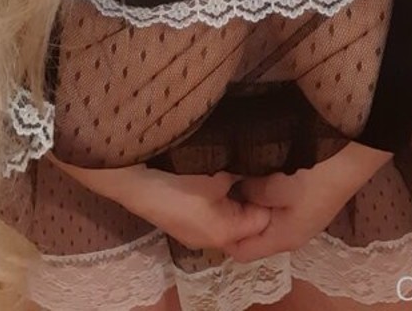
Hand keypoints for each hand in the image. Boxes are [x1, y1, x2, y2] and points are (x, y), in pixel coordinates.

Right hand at [115, 167, 274, 254]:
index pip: (263, 222)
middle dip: (253, 199)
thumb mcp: (218, 175)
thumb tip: (259, 169)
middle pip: (246, 224)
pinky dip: (219, 201)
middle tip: (258, 172)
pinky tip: (218, 180)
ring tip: (239, 172)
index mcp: (227, 233)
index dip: (269, 198)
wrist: (139, 185)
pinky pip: (213, 216)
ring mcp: (198, 236)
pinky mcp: (187, 227)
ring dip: (235, 199)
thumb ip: (243, 176)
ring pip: (230, 220)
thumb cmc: (181, 183)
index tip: (272, 176)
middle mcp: (215, 241)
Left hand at [221, 147, 385, 262]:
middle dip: (236, 217)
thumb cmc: (314, 181)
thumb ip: (252, 192)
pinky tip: (255, 176)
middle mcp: (289, 235)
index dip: (224, 237)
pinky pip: (274, 207)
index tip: (210, 213)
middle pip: (253, 235)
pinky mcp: (303, 205)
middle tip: (219, 193)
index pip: (243, 252)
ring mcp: (298, 220)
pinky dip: (263, 196)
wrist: (348, 164)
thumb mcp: (277, 186)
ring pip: (263, 219)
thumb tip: (237, 191)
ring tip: (233, 182)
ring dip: (250, 204)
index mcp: (282, 239)